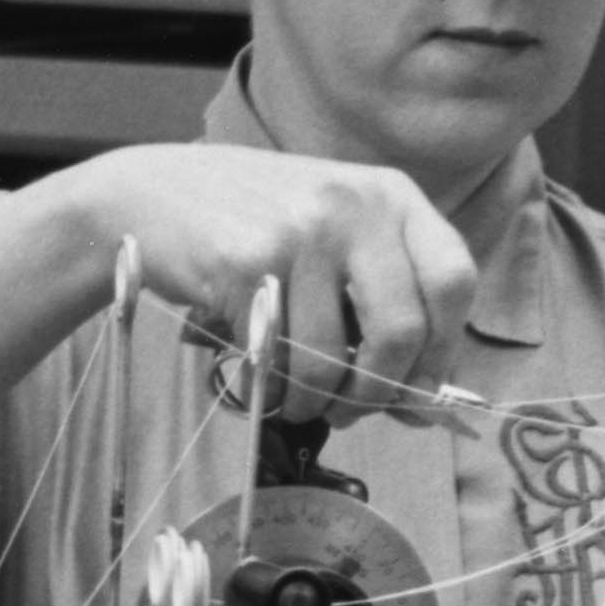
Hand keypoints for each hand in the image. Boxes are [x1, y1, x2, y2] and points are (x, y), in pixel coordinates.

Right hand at [67, 144, 481, 416]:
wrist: (150, 194)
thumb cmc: (251, 223)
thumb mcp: (332, 232)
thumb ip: (380, 297)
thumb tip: (422, 405)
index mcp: (390, 195)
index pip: (454, 280)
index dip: (443, 349)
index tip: (416, 389)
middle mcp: (354, 205)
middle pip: (402, 330)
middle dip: (378, 392)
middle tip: (353, 412)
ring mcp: (299, 233)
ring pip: (331, 358)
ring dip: (317, 402)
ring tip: (300, 403)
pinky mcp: (246, 264)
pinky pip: (277, 359)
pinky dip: (275, 391)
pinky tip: (267, 384)